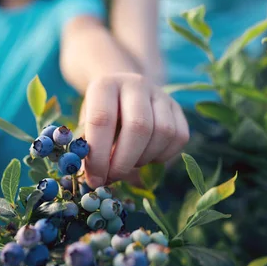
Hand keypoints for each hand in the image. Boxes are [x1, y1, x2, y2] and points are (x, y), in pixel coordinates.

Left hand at [80, 73, 188, 188]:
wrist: (121, 91)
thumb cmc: (100, 116)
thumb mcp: (86, 127)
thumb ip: (90, 151)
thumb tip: (98, 180)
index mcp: (105, 86)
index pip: (102, 120)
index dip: (98, 156)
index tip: (95, 179)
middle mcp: (135, 84)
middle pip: (139, 126)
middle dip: (124, 161)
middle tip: (114, 177)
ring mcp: (160, 94)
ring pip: (164, 132)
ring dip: (145, 158)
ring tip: (130, 162)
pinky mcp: (177, 107)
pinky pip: (180, 136)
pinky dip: (164, 156)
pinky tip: (147, 156)